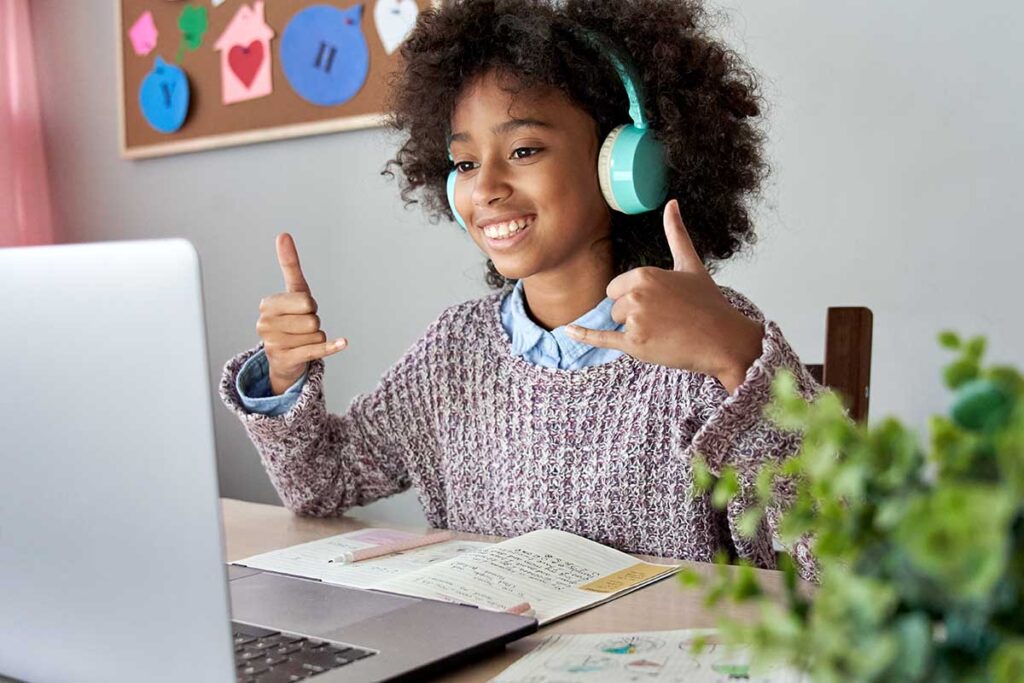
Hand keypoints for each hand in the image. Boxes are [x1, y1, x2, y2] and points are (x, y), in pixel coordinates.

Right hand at [256, 233, 346, 395]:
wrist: (283, 358)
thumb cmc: (290, 319)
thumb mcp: (292, 291)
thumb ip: (289, 264)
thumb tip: (283, 235)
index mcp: (267, 305)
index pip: (305, 300)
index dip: (309, 305)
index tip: (301, 309)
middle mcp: (265, 325)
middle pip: (312, 319)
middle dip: (314, 322)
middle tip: (301, 327)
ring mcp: (273, 344)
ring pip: (317, 335)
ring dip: (316, 338)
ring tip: (301, 340)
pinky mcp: (286, 360)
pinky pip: (317, 350)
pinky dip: (332, 347)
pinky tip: (343, 342)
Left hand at [566, 199, 763, 388]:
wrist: (724, 340)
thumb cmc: (709, 304)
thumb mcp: (690, 264)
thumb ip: (676, 234)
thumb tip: (672, 203)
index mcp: (645, 274)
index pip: (616, 287)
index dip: (633, 297)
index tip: (659, 303)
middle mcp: (636, 295)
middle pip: (614, 306)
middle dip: (633, 314)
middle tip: (665, 319)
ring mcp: (635, 321)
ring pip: (616, 323)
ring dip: (635, 330)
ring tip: (665, 331)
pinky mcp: (635, 345)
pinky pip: (601, 339)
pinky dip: (584, 336)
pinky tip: (568, 331)